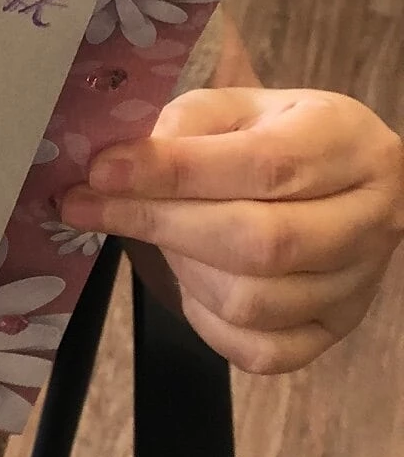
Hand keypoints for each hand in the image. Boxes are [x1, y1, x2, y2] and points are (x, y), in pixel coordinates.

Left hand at [60, 88, 403, 373]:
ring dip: (181, 269)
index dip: (176, 172)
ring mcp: (359, 284)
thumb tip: (119, 168)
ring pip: (255, 302)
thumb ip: (183, 126)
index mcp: (346, 142)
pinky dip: (206, 320)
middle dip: (160, 224)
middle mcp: (371, 216)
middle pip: (262, 242)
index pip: (264, 165)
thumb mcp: (231, 106)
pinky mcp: (334, 331)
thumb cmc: (269, 134)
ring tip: (151, 233)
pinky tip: (187, 279)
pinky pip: (260, 350)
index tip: (101, 172)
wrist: (326, 177)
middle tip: (87, 206)